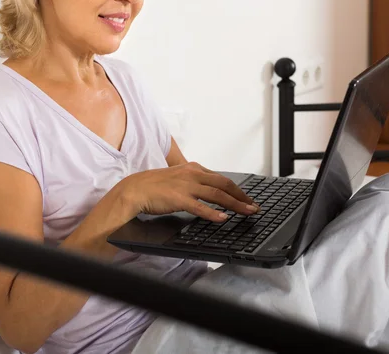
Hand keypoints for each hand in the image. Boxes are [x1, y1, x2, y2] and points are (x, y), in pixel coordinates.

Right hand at [118, 162, 258, 222]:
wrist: (134, 189)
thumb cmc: (154, 186)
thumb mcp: (178, 178)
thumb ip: (193, 182)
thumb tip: (208, 191)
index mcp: (193, 168)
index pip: (221, 178)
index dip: (237, 189)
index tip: (247, 198)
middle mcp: (192, 174)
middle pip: (224, 184)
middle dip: (242, 196)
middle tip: (254, 206)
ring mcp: (186, 186)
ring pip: (217, 194)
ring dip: (235, 204)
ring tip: (247, 212)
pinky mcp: (178, 199)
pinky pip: (200, 206)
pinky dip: (213, 213)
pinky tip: (223, 218)